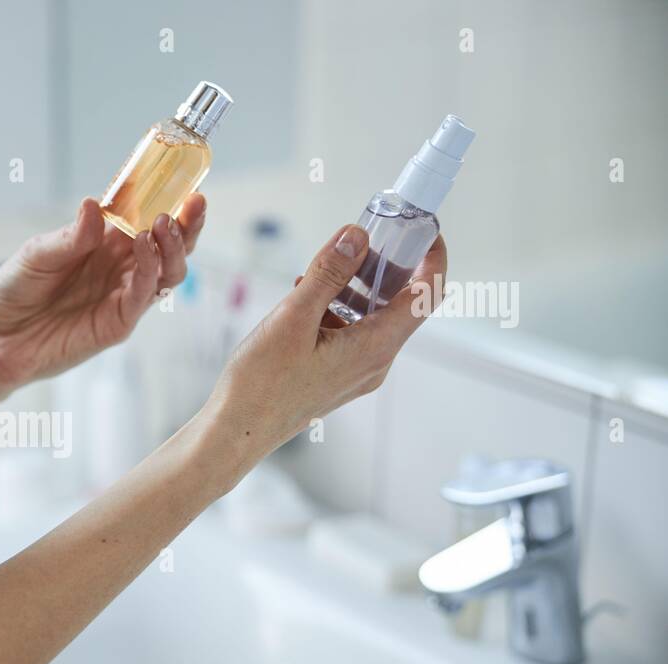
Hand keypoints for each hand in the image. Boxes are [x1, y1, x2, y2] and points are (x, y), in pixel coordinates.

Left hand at [0, 194, 206, 391]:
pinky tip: (144, 247)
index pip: (147, 218)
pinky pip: (143, 297)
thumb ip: (71, 236)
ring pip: (168, 272)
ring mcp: (122, 296)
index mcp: (105, 243)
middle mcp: (120, 268)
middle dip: (187, 225)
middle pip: (169, 246)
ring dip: (173, 247)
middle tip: (193, 204)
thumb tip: (95, 205)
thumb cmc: (14, 290)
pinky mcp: (117, 324)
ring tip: (164, 224)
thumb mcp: (38, 253)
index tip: (185, 182)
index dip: (169, 202)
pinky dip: (149, 271)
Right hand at [201, 223, 448, 486]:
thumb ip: (329, 273)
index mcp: (375, 347)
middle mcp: (375, 362)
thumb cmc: (261, 384)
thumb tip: (357, 236)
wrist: (236, 431)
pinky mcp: (338, 377)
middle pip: (401, 303)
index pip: (426, 293)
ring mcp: (358, 372)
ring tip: (322, 269)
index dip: (432, 255)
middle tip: (363, 237)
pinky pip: (353, 334)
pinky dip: (339, 310)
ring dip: (356, 287)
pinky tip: (306, 299)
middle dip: (386, 266)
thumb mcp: (293, 317)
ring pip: (374, 318)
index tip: (421, 227)